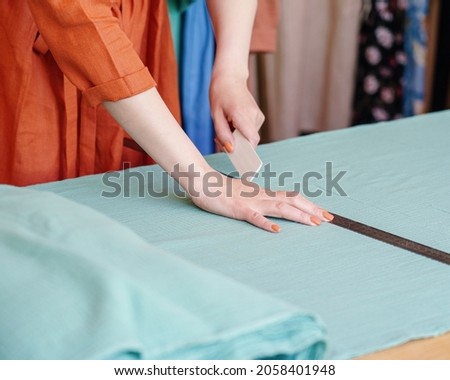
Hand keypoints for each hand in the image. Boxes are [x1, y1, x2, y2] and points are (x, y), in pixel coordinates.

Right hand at [190, 172, 333, 231]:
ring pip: (279, 208)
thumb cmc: (222, 189)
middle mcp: (261, 196)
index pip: (291, 197)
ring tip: (313, 223)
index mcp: (263, 193)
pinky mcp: (238, 209)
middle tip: (329, 219)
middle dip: (311, 210)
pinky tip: (277, 230)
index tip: (324, 213)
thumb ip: (257, 198)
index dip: (309, 205)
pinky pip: (254, 217)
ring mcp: (251, 202)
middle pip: (291, 201)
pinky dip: (266, 223)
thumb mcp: (244, 193)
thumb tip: (269, 204)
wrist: (203, 182)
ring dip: (298, 216)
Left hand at [209, 71, 263, 150]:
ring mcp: (258, 116)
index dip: (246, 152)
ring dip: (236, 139)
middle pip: (249, 142)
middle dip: (236, 146)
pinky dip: (240, 133)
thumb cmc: (220, 94)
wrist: (230, 78)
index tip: (237, 159)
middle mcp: (254, 116)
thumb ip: (223, 134)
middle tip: (218, 140)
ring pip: (249, 138)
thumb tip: (232, 150)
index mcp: (243, 114)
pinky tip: (231, 125)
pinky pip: (250, 132)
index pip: (252, 140)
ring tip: (224, 128)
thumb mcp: (216, 115)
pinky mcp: (258, 117)